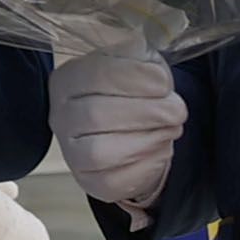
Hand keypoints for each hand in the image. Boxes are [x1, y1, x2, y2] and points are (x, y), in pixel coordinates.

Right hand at [50, 43, 185, 215]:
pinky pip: (113, 181)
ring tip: (171, 128)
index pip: (95, 75)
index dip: (134, 78)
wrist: (130, 129)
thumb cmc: (130, 91)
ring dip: (146, 139)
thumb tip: (153, 69)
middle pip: (96, 115)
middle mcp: (61, 116)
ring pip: (100, 152)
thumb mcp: (135, 62)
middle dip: (146, 112)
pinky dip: (144, 165)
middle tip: (178, 110)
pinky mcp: (89, 181)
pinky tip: (160, 148)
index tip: (164, 83)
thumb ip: (140, 57)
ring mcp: (70, 152)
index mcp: (67, 80)